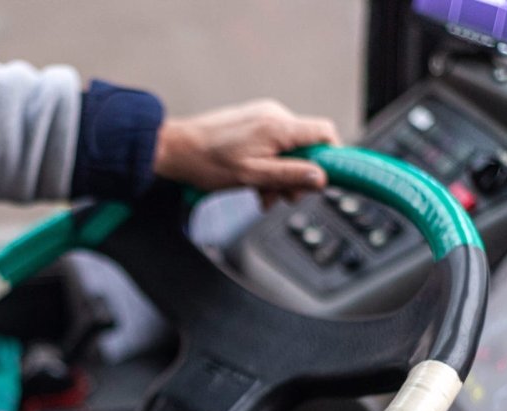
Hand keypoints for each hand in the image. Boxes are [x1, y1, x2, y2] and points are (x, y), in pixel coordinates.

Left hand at [153, 100, 341, 205]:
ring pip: (288, 149)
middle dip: (298, 174)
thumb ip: (289, 175)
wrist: (175, 149)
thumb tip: (320, 178)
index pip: (324, 132)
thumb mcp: (252, 176)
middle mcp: (273, 115)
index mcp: (277, 126)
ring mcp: (262, 117)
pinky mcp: (252, 123)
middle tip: (283, 198)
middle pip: (306, 145)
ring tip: (262, 195)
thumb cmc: (207, 162)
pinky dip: (269, 166)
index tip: (328, 178)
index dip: (332, 156)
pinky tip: (255, 185)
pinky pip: (272, 145)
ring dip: (281, 175)